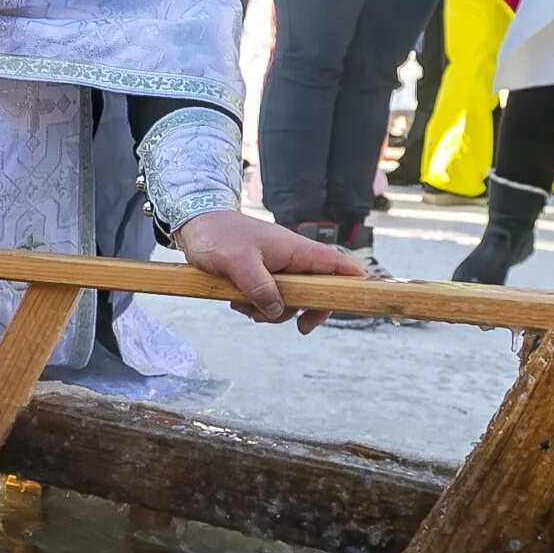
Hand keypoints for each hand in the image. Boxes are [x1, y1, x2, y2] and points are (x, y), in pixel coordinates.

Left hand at [172, 208, 361, 332]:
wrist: (194, 225)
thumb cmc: (217, 236)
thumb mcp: (238, 262)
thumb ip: (260, 286)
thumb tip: (278, 311)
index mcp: (294, 249)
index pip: (335, 264)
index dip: (352, 280)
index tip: (359, 299)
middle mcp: (289, 259)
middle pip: (316, 290)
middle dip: (305, 310)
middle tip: (300, 327)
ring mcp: (274, 267)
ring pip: (289, 299)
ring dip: (272, 311)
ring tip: (246, 307)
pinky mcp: (259, 275)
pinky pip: (267, 299)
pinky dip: (256, 306)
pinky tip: (237, 302)